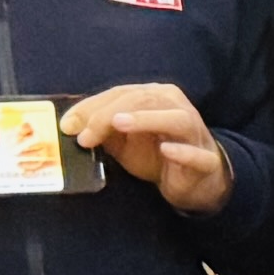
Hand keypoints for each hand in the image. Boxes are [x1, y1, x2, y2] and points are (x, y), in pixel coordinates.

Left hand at [60, 77, 231, 215]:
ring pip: (175, 119)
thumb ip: (102, 130)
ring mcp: (194, 133)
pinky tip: (166, 150)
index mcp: (156, 96)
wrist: (193, 180)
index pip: (122, 93)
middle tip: (85, 135)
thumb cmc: (156, 153)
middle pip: (144, 100)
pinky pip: (197, 155)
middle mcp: (177, 107)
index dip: (92, 106)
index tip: (67, 125)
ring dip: (146, 119)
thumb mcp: (122, 140)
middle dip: (109, 115)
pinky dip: (183, 152)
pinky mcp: (205, 161)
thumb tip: (71, 126)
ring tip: (119, 124)